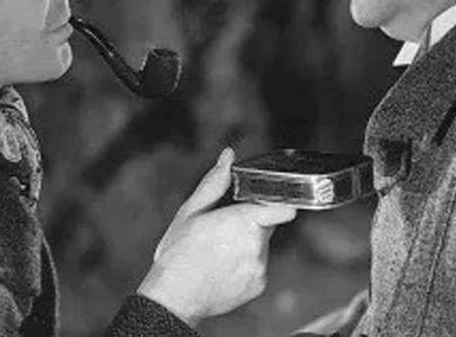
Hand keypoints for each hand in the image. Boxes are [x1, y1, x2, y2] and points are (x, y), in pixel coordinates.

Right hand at [136, 148, 296, 326]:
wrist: (174, 298)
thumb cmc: (177, 255)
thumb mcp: (190, 212)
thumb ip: (214, 183)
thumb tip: (228, 157)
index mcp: (242, 222)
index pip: (282, 209)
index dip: (278, 203)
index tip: (271, 202)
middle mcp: (256, 245)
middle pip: (266, 224)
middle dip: (250, 223)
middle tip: (221, 231)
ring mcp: (260, 267)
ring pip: (260, 246)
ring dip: (246, 245)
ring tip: (217, 253)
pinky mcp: (259, 285)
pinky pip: (257, 267)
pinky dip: (244, 266)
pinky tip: (221, 269)